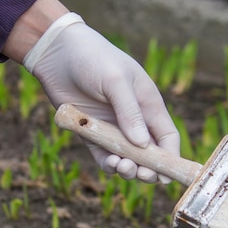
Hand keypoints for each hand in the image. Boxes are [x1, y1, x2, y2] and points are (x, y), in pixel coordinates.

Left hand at [23, 13, 179, 182]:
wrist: (56, 52)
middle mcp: (134, 119)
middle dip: (148, 168)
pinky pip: (103, 156)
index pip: (167, 137)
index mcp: (148, 104)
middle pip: (149, 154)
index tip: (166, 175)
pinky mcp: (91, 133)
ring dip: (128, 168)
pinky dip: (107, 164)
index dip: (170, 158)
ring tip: (121, 166)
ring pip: (127, 159)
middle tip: (140, 173)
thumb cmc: (93, 58)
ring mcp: (112, 128)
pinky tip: (109, 163)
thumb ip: (130, 112)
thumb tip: (143, 145)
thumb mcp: (115, 81)